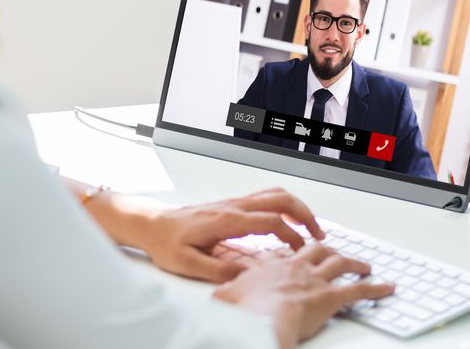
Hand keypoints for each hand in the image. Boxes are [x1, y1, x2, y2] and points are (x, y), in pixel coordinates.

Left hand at [133, 188, 326, 282]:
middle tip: (317, 233)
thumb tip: (245, 275)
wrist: (152, 224)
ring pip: (274, 194)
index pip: (270, 220)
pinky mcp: (232, 205)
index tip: (301, 249)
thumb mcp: (186, 264)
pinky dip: (283, 206)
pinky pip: (264, 198)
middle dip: (304, 213)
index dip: (291, 234)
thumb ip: (216, 271)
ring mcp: (233, 203)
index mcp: (226, 220)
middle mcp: (233, 206)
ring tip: (309, 226)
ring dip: (296, 206)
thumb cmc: (167, 242)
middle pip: (279, 198)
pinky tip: (287, 221)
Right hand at [213, 243, 394, 348]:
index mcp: (270, 268)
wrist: (260, 319)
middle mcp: (295, 268)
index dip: (288, 254)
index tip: (292, 254)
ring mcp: (315, 280)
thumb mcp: (223, 299)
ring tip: (364, 265)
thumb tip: (215, 297)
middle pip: (315, 250)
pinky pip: (359, 290)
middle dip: (327, 249)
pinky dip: (376, 288)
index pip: (281, 255)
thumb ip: (223, 294)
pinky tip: (387, 288)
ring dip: (355, 263)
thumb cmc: (243, 312)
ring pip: (340, 262)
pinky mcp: (331, 296)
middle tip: (333, 250)